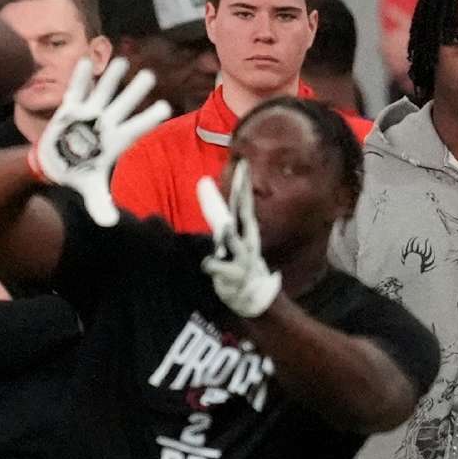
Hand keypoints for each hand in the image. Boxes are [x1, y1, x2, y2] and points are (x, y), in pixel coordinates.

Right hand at [35, 57, 170, 225]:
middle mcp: (105, 123)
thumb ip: (100, 204)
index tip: (165, 107)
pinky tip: (85, 62)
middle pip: (124, 104)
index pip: (136, 127)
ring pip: (103, 92)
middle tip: (150, 75)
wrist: (55, 164)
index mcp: (115, 141)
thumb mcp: (90, 190)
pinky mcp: (70, 109)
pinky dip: (80, 78)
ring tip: (121, 61)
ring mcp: (88, 114)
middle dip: (135, 90)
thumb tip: (110, 223)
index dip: (149, 118)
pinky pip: (76, 90)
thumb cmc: (78, 173)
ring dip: (111, 77)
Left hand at [196, 160, 281, 317]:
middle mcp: (247, 239)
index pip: (244, 202)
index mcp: (245, 228)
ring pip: (235, 242)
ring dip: (231, 235)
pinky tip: (207, 265)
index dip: (243, 183)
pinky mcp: (235, 274)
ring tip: (227, 227)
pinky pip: (217, 267)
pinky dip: (211, 265)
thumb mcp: (230, 234)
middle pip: (245, 215)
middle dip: (244, 197)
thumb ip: (216, 210)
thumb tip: (204, 183)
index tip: (243, 163)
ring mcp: (243, 257)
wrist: (253, 295)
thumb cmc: (239, 259)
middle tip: (243, 179)